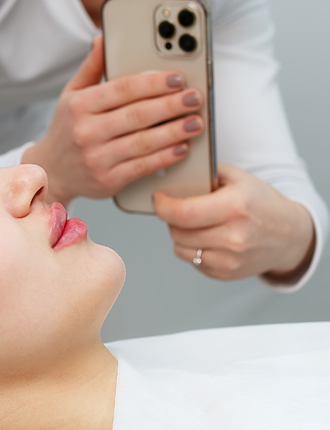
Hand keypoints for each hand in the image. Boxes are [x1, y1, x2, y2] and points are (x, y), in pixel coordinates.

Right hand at [22, 36, 203, 204]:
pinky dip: (165, 157)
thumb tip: (103, 39)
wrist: (52, 171)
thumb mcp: (72, 95)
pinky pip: (142, 167)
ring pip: (143, 142)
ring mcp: (96, 158)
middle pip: (137, 115)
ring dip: (174, 131)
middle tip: (194, 98)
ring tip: (195, 122)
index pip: (123, 89)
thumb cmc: (67, 129)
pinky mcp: (107, 180)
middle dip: (171, 105)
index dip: (154, 82)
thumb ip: (91, 68)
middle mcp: (86, 132)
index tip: (177, 78)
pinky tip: (181, 147)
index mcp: (80, 105)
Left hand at [154, 163, 315, 283]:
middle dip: (170, 219)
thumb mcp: (239, 177)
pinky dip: (193, 248)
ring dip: (179, 235)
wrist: (289, 235)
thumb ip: (206, 173)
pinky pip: (192, 261)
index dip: (163, 206)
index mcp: (235, 207)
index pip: (183, 213)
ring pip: (180, 248)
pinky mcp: (225, 274)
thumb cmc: (262, 203)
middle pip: (177, 231)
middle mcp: (233, 237)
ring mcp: (230, 260)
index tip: (159, 199)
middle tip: (178, 208)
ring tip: (194, 223)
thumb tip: (172, 174)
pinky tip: (207, 237)